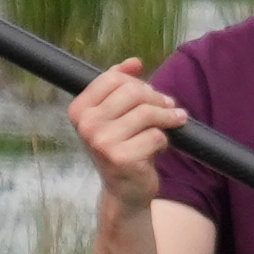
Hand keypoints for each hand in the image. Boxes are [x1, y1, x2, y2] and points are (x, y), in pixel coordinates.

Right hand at [66, 61, 188, 214]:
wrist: (124, 191)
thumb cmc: (121, 147)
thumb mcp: (115, 115)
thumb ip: (121, 86)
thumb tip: (134, 62)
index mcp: (79, 110)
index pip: (112, 78)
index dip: (137, 82)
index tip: (151, 93)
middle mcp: (86, 126)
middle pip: (133, 93)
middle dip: (157, 98)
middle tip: (169, 107)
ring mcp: (102, 143)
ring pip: (147, 113)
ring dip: (167, 117)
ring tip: (175, 121)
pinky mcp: (122, 158)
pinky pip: (155, 135)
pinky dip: (164, 140)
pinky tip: (159, 148)